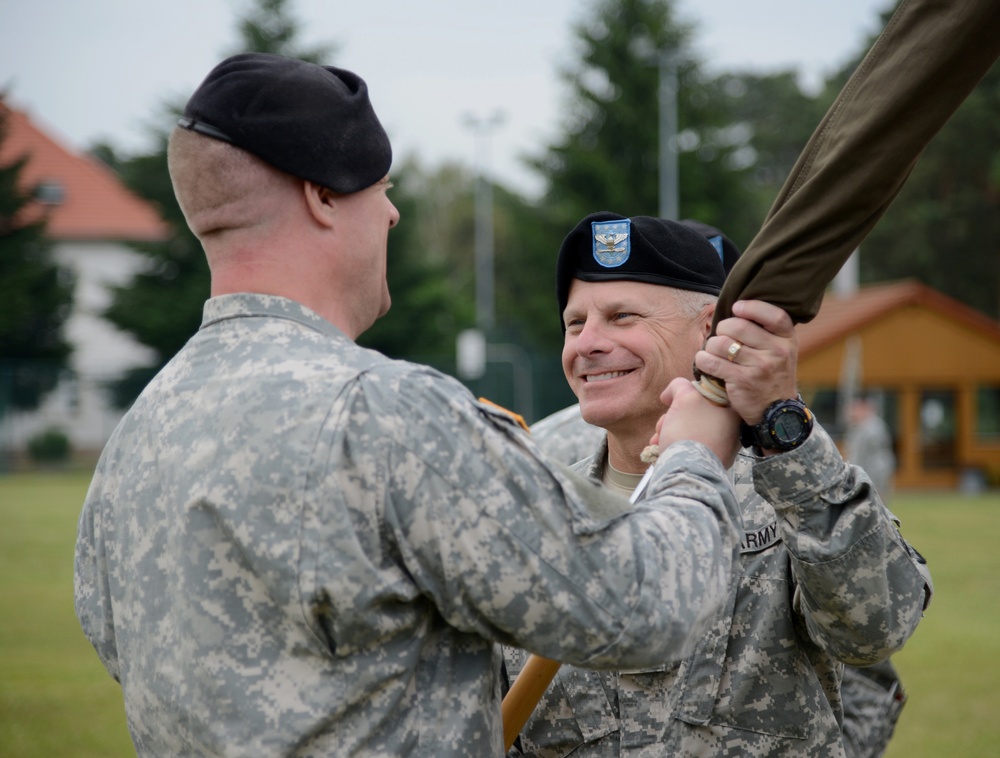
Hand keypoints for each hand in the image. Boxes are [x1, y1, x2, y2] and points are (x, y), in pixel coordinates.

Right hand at [652, 377, 741, 467]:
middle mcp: (729, 430)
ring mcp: (719, 448)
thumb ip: (680, 386)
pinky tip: (662, 449)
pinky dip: (674, 445)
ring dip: (668, 431)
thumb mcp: (685, 398)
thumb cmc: (689, 434)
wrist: (687, 472)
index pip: (704, 394)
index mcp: (731, 412)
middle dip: (671, 417)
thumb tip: (673, 391)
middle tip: (663, 425)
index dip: (683, 396)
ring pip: (687, 429)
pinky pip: (688, 446)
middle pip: (692, 412)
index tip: (672, 403)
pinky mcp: (707, 461)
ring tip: (659, 440)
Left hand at [694, 300, 798, 423]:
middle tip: (721, 334)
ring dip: (711, 345)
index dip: (753, 307)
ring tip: (713, 350)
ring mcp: (760, 367)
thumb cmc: (772, 374)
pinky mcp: (742, 381)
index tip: (737, 308)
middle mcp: (777, 352)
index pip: (774, 315)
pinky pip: (712, 362)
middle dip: (723, 327)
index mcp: (787, 340)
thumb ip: (767, 332)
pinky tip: (704, 360)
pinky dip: (702, 359)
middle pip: (739, 326)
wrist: (776, 412)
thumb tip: (737, 308)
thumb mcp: (782, 351)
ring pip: (722, 343)